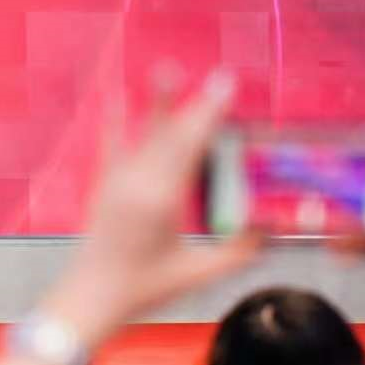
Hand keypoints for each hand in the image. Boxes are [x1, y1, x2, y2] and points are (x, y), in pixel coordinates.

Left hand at [45, 68, 258, 346]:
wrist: (92, 295)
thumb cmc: (147, 288)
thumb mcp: (200, 273)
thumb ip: (239, 251)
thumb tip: (273, 226)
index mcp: (162, 201)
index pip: (192, 147)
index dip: (210, 115)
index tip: (228, 88)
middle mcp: (138, 182)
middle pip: (173, 134)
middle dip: (198, 105)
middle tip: (222, 77)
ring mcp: (118, 179)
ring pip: (145, 134)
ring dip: (159, 103)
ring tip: (167, 69)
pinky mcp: (104, 183)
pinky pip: (111, 143)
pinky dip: (116, 119)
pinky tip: (118, 93)